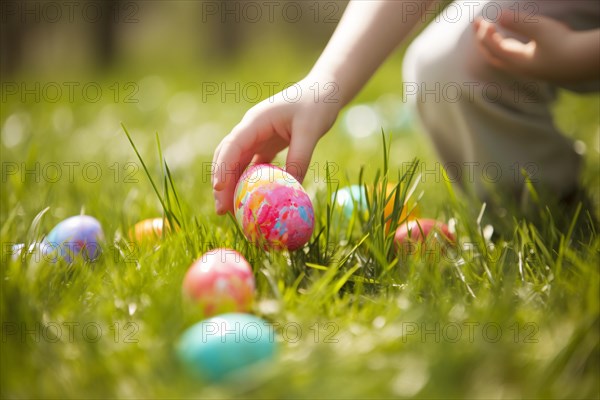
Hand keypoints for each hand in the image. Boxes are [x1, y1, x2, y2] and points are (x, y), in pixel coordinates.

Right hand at [212, 76, 340, 214]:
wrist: (324, 92)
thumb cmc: (317, 105)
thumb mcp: (310, 131)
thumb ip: (299, 158)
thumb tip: (291, 190)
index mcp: (256, 120)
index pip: (232, 145)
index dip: (223, 167)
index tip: (219, 188)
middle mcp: (251, 129)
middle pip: (227, 157)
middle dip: (221, 183)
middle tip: (222, 210)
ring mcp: (256, 137)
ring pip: (237, 164)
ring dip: (233, 186)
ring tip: (232, 211)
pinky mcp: (266, 145)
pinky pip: (252, 167)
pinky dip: (249, 183)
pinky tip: (250, 200)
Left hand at [474, 11, 599, 81]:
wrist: (588, 62)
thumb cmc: (565, 44)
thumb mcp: (541, 29)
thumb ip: (520, 22)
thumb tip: (499, 15)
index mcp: (517, 62)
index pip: (493, 47)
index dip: (484, 33)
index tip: (481, 19)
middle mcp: (520, 68)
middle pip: (493, 55)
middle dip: (482, 39)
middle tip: (477, 23)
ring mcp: (529, 69)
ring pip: (504, 58)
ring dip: (494, 43)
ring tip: (489, 30)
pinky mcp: (539, 67)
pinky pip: (516, 58)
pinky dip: (507, 47)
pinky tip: (511, 41)